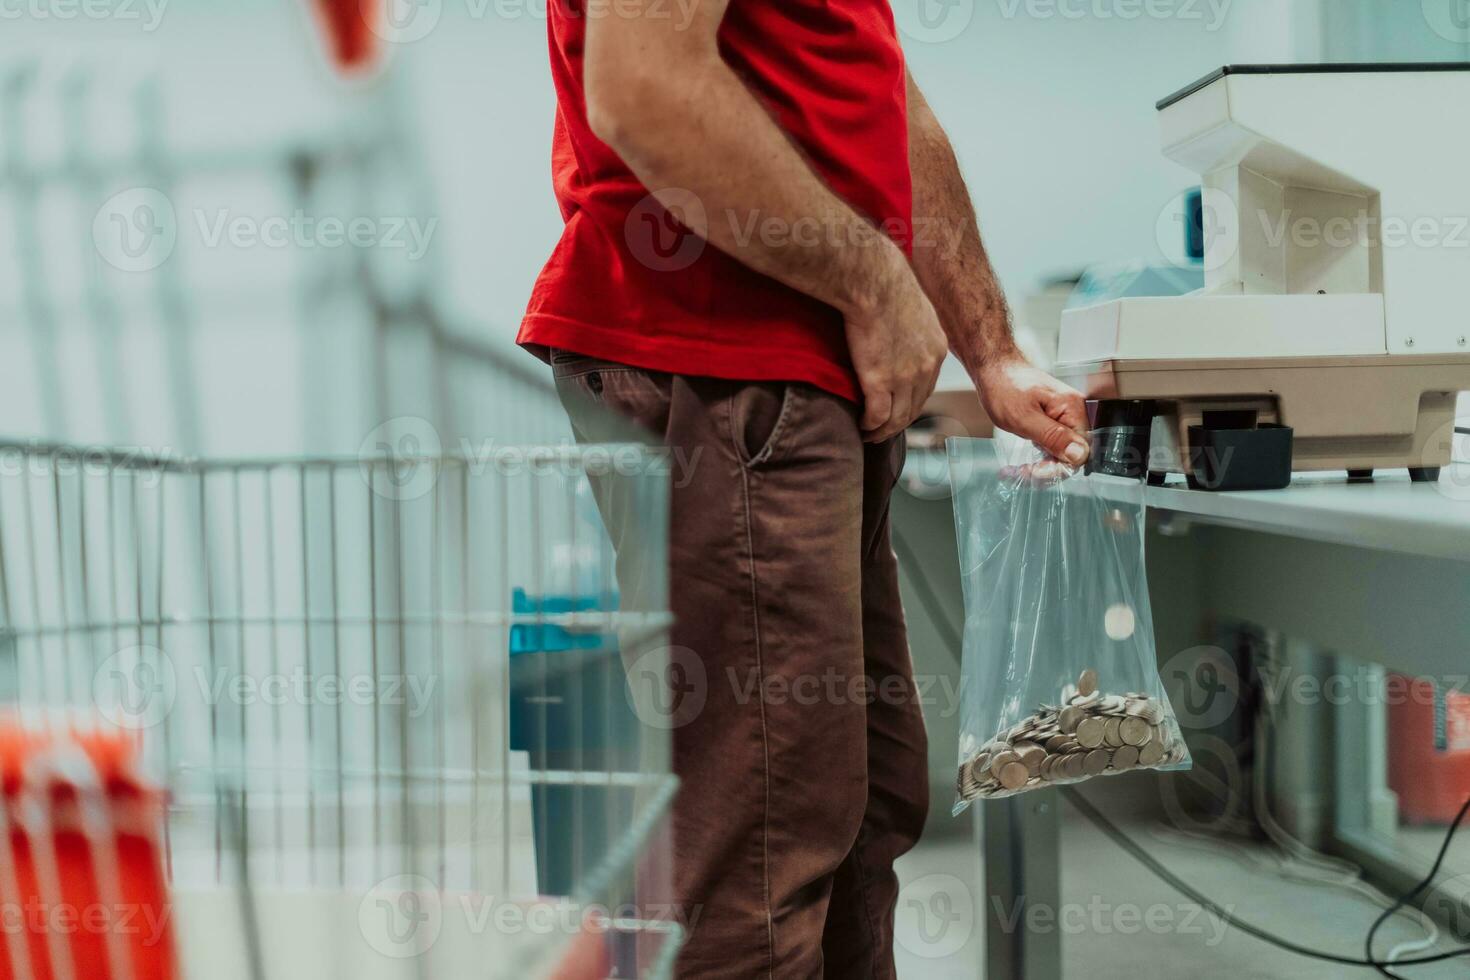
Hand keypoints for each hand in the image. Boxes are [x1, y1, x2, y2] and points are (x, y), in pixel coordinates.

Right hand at [843, 255, 948, 442]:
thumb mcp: (912, 304)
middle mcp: (926, 367)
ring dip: (882, 431)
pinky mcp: (880, 381)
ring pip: (897, 418)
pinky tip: (861, 427)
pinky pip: (878, 416)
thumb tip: (898, 325)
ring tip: (869, 434)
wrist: (873, 280)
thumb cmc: (884, 281)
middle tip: (881, 431)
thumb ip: (911, 324)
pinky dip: (870, 426)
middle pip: (914, 408)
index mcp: (936, 349)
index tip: (896, 410)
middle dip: (898, 424)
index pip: (926, 388)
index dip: (910, 403)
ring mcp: (905, 377)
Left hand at [976, 355, 1090, 465]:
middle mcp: (1072, 412)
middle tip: (1022, 473)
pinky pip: (1051, 446)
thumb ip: (1053, 437)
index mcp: (1072, 408)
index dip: (1059, 467)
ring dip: (1039, 467)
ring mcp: (1063, 417)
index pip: (1080, 451)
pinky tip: (1021, 464)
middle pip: (1070, 454)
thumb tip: (1079, 455)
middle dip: (1046, 470)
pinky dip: (1037, 458)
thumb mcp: (1025, 417)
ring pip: (1059, 453)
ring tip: (1017, 471)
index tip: (1035, 472)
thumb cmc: (1005, 386)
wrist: (993, 369)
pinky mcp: (1052, 421)